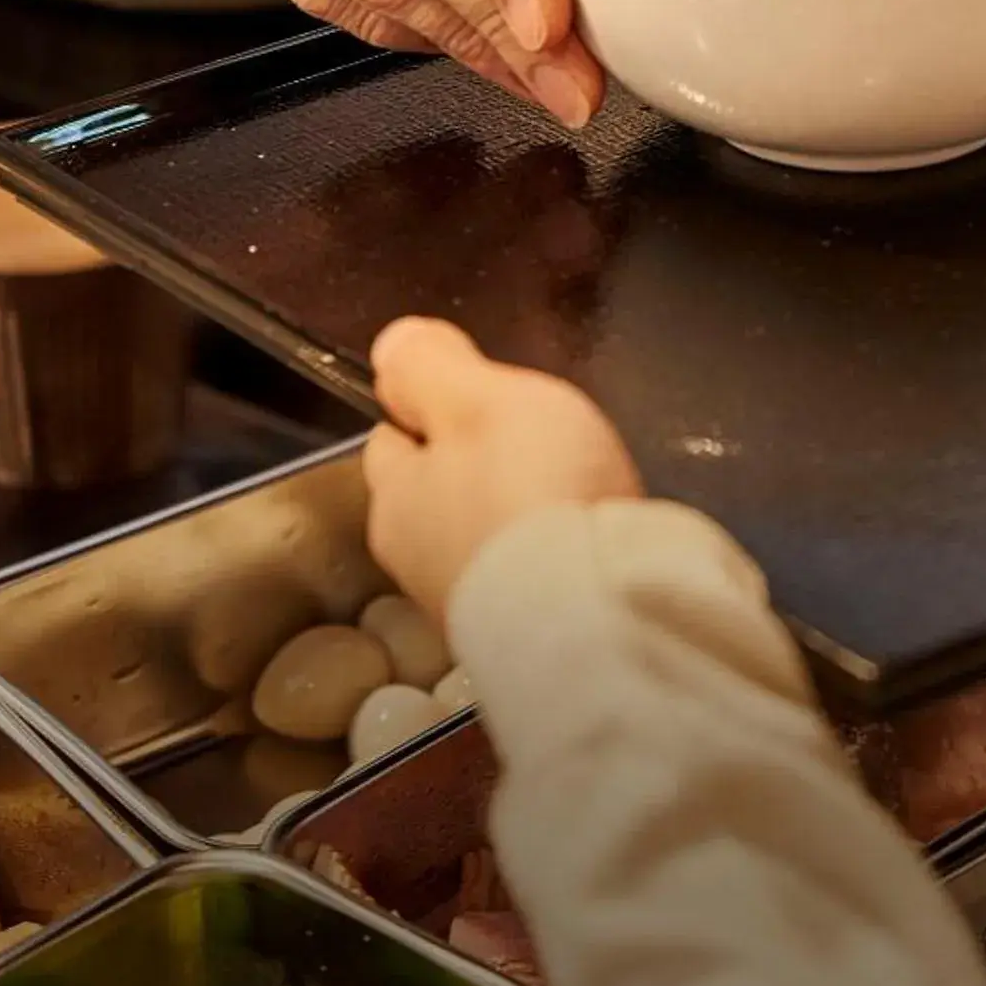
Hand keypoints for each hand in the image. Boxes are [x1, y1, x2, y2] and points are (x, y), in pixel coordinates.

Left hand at [362, 316, 642, 623]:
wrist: (595, 615)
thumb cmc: (532, 495)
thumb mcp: (479, 400)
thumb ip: (431, 368)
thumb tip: (392, 347)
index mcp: (394, 500)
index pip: (389, 441)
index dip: (429, 411)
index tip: (474, 397)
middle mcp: (416, 563)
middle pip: (438, 495)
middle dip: (476, 470)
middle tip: (535, 442)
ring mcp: (468, 607)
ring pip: (482, 538)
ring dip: (515, 516)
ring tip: (570, 493)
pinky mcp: (524, 639)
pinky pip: (529, 579)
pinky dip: (550, 559)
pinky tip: (587, 543)